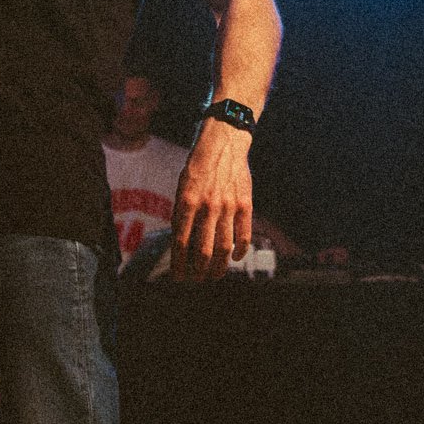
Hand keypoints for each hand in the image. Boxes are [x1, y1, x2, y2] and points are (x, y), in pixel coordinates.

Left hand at [171, 116, 252, 281]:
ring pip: (223, 247)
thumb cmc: (199, 165)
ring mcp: (228, 206)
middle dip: (197, 271)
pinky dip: (239, 251)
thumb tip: (181, 241)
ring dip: (218, 267)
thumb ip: (183, 212)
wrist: (223, 143)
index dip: (179, 264)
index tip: (178, 278)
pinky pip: (243, 235)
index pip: (181, 242)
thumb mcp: (182, 186)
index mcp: (187, 201)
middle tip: (195, 280)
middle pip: (202, 250)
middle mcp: (207, 206)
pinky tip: (233, 258)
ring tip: (213, 276)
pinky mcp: (245, 204)